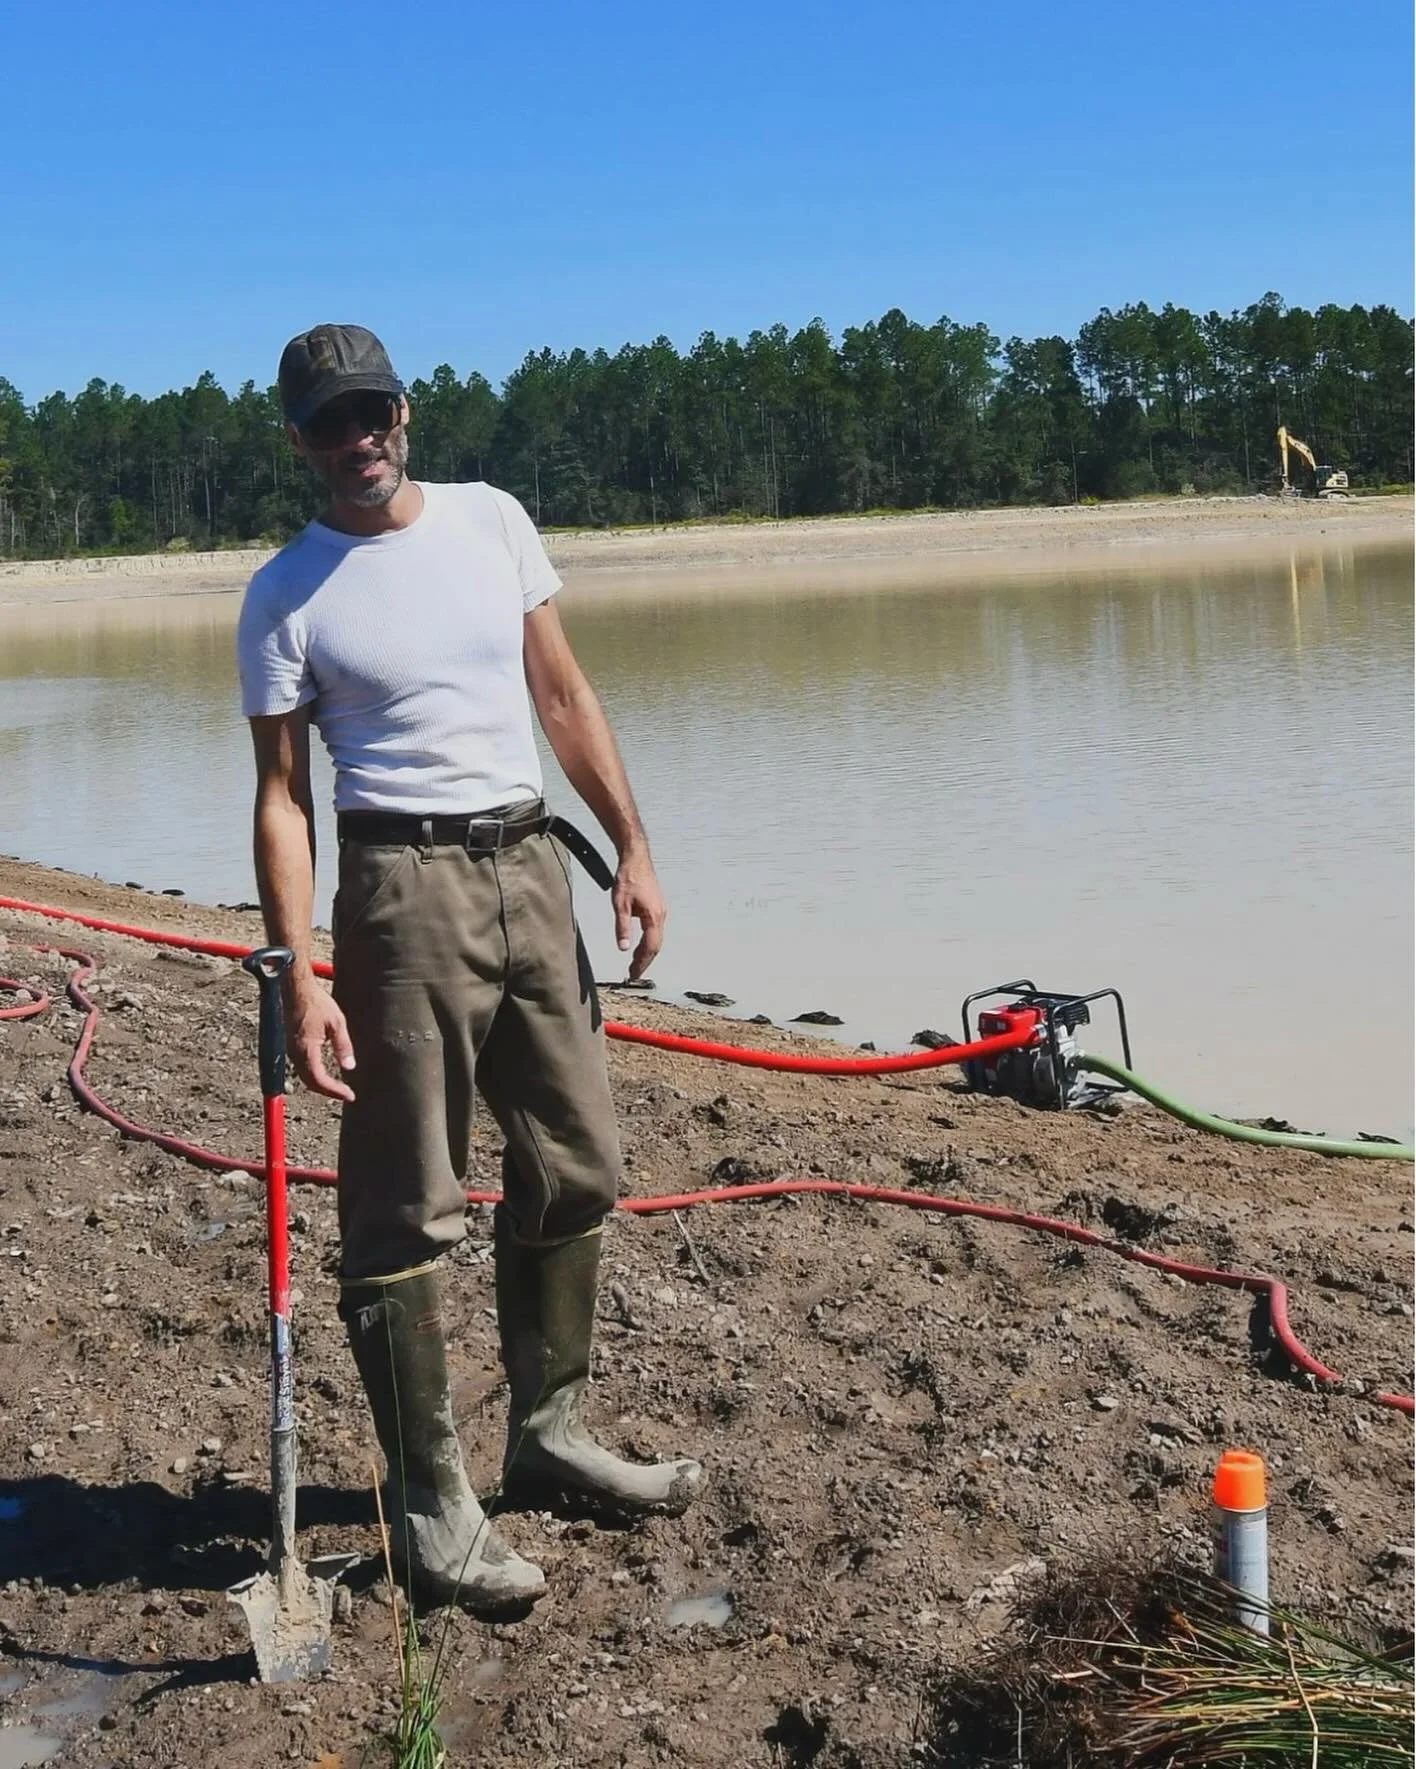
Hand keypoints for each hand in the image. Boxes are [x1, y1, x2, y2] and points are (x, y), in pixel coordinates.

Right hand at [286, 974, 356, 1102]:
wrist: (295, 989)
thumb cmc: (315, 1002)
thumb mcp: (336, 1023)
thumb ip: (343, 1046)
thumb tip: (349, 1066)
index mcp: (306, 1050)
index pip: (319, 1080)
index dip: (334, 1091)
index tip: (349, 1095)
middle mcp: (295, 1054)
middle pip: (310, 1083)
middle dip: (328, 1091)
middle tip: (346, 1093)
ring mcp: (291, 1050)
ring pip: (304, 1076)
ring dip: (320, 1085)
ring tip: (338, 1087)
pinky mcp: (291, 1046)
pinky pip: (301, 1067)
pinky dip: (314, 1075)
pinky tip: (325, 1073)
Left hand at [612, 845, 665, 979]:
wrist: (636, 858)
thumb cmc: (628, 878)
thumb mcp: (620, 904)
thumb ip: (622, 927)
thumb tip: (623, 948)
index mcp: (654, 917)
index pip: (650, 947)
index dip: (642, 963)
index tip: (633, 974)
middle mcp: (661, 916)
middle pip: (655, 946)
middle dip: (645, 961)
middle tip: (633, 973)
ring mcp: (660, 911)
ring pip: (656, 938)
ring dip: (646, 952)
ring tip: (635, 963)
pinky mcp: (656, 907)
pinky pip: (654, 930)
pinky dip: (648, 941)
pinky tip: (639, 945)